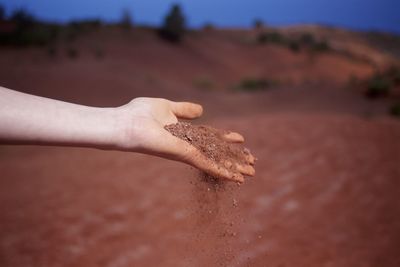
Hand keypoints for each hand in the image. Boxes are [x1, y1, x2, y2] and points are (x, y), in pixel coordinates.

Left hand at [113, 97, 254, 181]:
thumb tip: (201, 110)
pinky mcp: (184, 155)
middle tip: (253, 163)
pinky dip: (222, 172)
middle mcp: (187, 144)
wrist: (126, 124)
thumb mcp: (167, 106)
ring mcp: (186, 151)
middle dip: (234, 158)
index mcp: (184, 132)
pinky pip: (206, 165)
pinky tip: (236, 178)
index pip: (210, 138)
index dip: (226, 139)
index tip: (241, 140)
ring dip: (234, 168)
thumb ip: (185, 109)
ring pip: (215, 161)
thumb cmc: (139, 114)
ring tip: (251, 173)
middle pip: (216, 152)